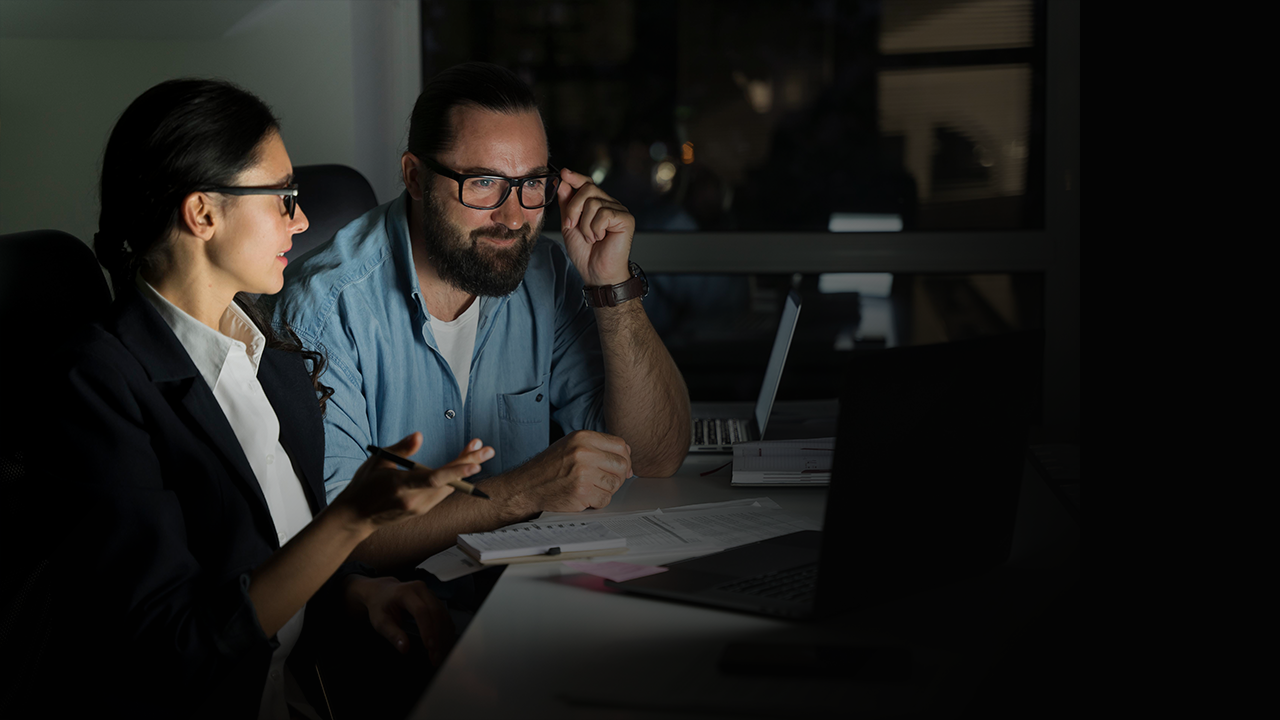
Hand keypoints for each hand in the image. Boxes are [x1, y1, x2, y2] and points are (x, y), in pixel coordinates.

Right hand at [334, 433, 492, 529]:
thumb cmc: (364, 485)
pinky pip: (442, 491)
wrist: (355, 517)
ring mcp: (420, 508)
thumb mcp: (378, 461)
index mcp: (401, 486)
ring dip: (463, 468)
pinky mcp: (422, 510)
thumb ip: (401, 449)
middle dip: (469, 464)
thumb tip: (419, 435)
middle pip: (448, 482)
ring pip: (448, 487)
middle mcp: (414, 500)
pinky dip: (453, 477)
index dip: (456, 471)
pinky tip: (463, 463)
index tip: (475, 463)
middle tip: (487, 450)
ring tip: (477, 448)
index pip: (434, 479)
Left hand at [344, 575, 453, 665]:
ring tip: (440, 655)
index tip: (429, 646)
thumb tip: (404, 648)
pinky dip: (446, 632)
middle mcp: (420, 589)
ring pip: (443, 615)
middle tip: (436, 656)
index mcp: (405, 592)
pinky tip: (444, 645)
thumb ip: (392, 634)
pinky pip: (445, 616)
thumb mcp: (380, 621)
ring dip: (444, 637)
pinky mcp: (435, 601)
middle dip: (438, 637)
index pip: (421, 611)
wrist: (382, 592)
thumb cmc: (380, 605)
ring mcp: (430, 594)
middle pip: (436, 613)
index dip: (427, 629)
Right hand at [512, 430, 631, 512]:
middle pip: (622, 465)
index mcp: (583, 437)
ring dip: (607, 489)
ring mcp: (583, 473)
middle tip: (606, 480)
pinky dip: (598, 501)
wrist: (527, 486)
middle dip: (618, 476)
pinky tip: (585, 496)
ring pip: (615, 484)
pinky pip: (605, 499)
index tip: (621, 467)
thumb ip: (597, 446)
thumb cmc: (549, 467)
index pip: (620, 445)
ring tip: (591, 487)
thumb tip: (627, 455)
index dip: (625, 458)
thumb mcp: (571, 445)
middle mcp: (584, 452)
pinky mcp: (581, 492)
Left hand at [556, 168, 634, 286]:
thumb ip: (567, 204)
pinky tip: (600, 238)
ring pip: (593, 202)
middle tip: (572, 225)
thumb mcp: (569, 225)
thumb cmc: (585, 252)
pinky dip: (595, 228)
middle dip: (574, 207)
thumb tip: (563, 182)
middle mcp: (609, 204)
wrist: (596, 272)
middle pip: (588, 189)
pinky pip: (604, 213)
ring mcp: (619, 210)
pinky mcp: (626, 219)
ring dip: (585, 224)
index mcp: (597, 205)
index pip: (587, 184)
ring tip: (591, 237)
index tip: (564, 173)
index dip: (576, 178)